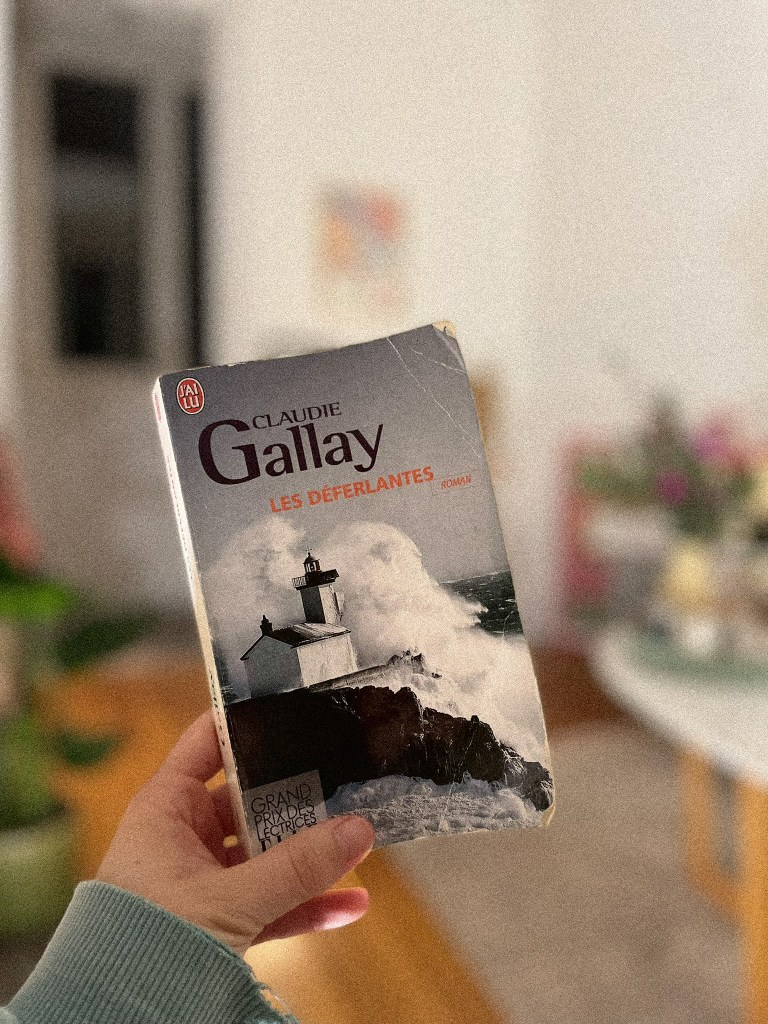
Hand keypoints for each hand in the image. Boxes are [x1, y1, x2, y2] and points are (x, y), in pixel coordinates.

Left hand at [96, 712, 375, 954]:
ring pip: (267, 853)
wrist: (119, 1015)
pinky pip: (272, 903)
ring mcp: (204, 879)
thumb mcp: (230, 898)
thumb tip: (358, 829)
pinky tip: (350, 903)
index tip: (295, 703)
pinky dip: (308, 904)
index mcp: (168, 806)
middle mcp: (185, 836)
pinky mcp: (220, 922)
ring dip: (311, 855)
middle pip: (251, 799)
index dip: (248, 720)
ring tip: (358, 842)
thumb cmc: (146, 942)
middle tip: (346, 779)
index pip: (210, 742)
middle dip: (299, 795)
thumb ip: (297, 866)